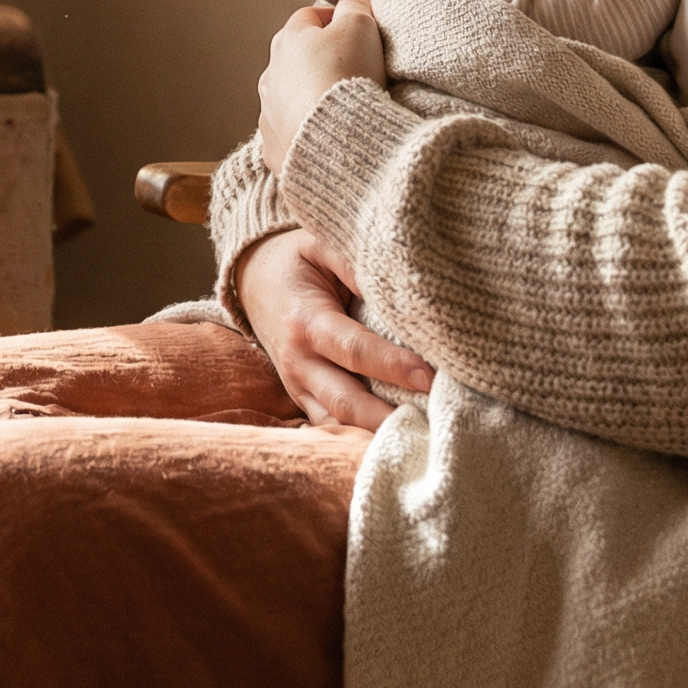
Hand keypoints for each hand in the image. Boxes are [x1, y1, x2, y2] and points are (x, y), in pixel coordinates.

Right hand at [236, 227, 432, 429]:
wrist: (251, 280)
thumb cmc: (293, 261)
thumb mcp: (317, 245)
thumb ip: (352, 261)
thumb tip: (392, 290)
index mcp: (305, 322)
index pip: (353, 350)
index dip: (392, 365)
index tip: (430, 375)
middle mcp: (299, 361)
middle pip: (347, 402)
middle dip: (390, 417)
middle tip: (436, 421)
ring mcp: (298, 386)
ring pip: (339, 424)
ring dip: (377, 435)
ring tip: (422, 440)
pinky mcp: (303, 399)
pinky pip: (332, 428)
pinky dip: (361, 439)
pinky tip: (397, 442)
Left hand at [258, 0, 385, 174]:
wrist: (336, 137)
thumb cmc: (347, 76)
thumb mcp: (360, 28)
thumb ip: (356, 6)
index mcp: (288, 40)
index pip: (309, 18)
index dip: (333, 19)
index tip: (354, 28)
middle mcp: (271, 74)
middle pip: (295, 59)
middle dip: (319, 61)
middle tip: (351, 69)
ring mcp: (268, 112)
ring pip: (288, 97)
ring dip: (309, 97)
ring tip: (339, 106)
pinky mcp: (274, 147)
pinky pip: (289, 134)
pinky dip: (305, 132)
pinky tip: (326, 137)